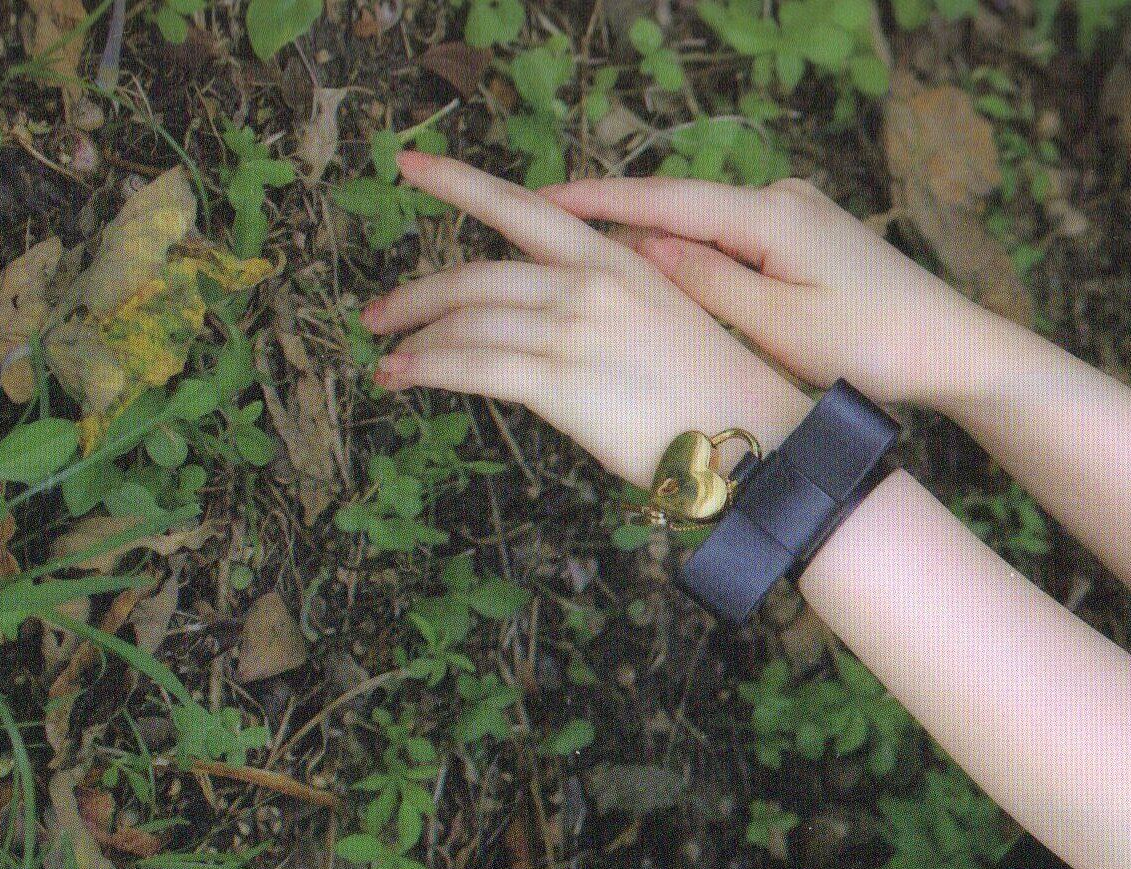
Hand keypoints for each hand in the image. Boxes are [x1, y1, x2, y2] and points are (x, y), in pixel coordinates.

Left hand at [359, 148, 813, 490]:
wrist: (753, 439)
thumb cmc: (716, 392)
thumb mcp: (664, 315)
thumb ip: (603, 299)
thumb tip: (545, 309)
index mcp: (614, 260)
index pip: (521, 208)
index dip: (459, 182)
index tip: (410, 167)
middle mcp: (587, 285)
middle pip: (475, 276)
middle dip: (415, 294)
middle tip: (378, 311)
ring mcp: (571, 332)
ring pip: (465, 321)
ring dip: (414, 337)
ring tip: (386, 355)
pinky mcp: (559, 382)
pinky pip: (472, 366)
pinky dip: (427, 368)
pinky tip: (402, 375)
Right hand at [531, 169, 1008, 415]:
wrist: (958, 351)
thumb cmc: (880, 347)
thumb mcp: (783, 326)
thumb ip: (707, 284)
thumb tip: (638, 249)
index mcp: (770, 216)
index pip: (661, 201)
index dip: (593, 201)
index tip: (529, 199)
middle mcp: (781, 200)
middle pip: (678, 209)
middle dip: (611, 219)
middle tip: (534, 227)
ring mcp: (797, 217)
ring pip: (705, 228)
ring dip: (653, 243)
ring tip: (585, 257)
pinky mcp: (809, 241)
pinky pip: (734, 242)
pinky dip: (695, 258)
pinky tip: (664, 276)